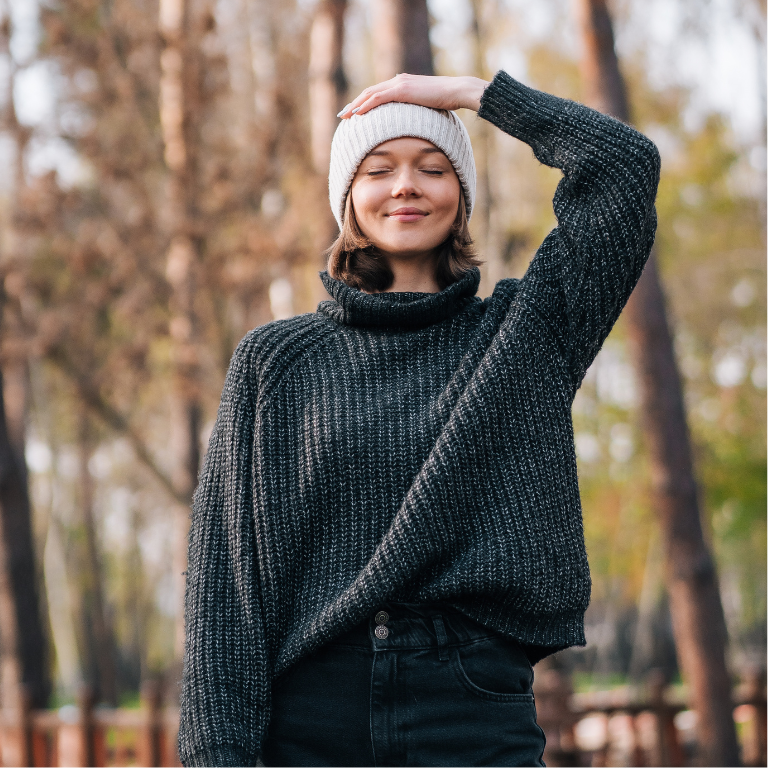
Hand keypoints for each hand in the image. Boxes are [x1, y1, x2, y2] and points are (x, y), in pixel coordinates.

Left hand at [337, 74, 488, 118]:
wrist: (456, 91)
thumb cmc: (447, 102)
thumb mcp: (427, 107)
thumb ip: (416, 111)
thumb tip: (413, 124)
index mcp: (403, 85)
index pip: (378, 94)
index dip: (364, 103)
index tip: (354, 114)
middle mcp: (398, 81)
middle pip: (370, 92)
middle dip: (355, 104)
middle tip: (343, 115)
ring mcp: (400, 84)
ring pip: (370, 94)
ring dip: (356, 105)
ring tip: (345, 116)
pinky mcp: (402, 89)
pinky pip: (378, 98)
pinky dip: (366, 105)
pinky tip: (357, 114)